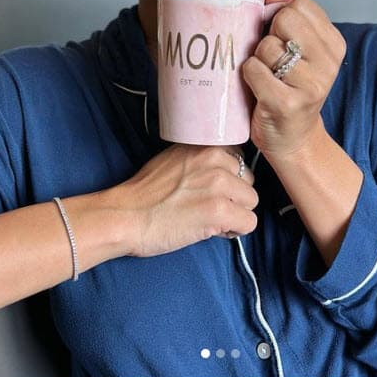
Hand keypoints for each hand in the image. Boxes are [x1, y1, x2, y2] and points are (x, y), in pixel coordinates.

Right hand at [110, 144, 257, 256]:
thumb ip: (201, 160)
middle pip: (248, 181)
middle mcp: (215, 159)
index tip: (215, 190)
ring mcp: (219, 184)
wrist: (125, 215)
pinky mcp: (219, 211)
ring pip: (251, 202)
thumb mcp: (174, 159)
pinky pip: (249, 223)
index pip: (239, 159)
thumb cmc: (145, 193)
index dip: (229, 179)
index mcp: (205, 145)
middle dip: (234, 197)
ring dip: (236, 214)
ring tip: (210, 220)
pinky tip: (213, 231)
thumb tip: (222, 172)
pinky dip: (235, 231)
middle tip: (210, 208)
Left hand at [242, 0, 345, 160]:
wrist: (291, 137)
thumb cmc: (287, 86)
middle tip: (273, 61)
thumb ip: (285, 9)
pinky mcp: (287, 104)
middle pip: (284, 19)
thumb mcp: (293, 46)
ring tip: (267, 77)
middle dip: (269, 37)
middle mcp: (329, 63)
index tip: (283, 40)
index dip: (282, 18)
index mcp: (333, 43)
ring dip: (257, 60)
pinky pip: (254, 70)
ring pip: (266, 46)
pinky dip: (248, 76)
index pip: (299, 3)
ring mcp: (311, 85)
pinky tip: (258, 89)